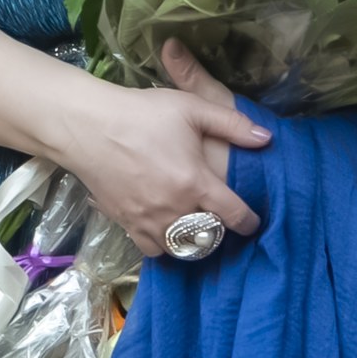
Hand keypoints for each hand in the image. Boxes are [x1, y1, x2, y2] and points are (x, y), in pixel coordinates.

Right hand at [52, 40, 269, 256]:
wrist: (88, 126)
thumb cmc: (142, 112)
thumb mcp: (191, 108)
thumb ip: (232, 124)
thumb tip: (267, 139)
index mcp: (196, 182)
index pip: (234, 215)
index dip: (249, 221)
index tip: (253, 222)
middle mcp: (175, 209)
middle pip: (209, 236)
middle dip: (220, 231)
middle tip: (221, 219)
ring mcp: (149, 221)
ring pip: (182, 249)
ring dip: (193, 241)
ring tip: (195, 226)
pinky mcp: (127, 224)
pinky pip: (154, 250)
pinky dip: (165, 245)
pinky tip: (165, 228)